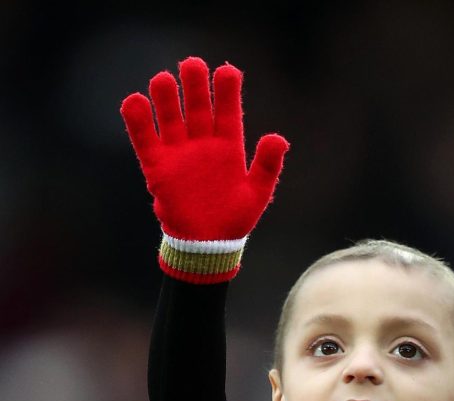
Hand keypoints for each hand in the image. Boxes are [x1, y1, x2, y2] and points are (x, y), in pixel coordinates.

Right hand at [120, 56, 288, 281]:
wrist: (207, 244)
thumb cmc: (235, 219)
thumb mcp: (257, 193)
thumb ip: (268, 165)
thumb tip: (279, 138)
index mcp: (228, 146)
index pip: (228, 112)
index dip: (227, 91)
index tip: (228, 71)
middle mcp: (203, 144)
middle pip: (197, 108)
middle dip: (195, 86)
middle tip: (192, 64)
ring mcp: (179, 153)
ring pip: (170, 118)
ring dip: (166, 99)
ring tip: (164, 79)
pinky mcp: (158, 166)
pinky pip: (145, 140)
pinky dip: (139, 122)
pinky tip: (135, 101)